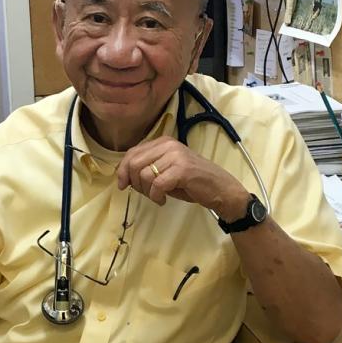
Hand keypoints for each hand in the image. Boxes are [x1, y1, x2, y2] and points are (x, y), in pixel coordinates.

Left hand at [117, 135, 249, 220]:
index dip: (122, 170)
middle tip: (146, 193)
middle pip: (134, 163)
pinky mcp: (182, 170)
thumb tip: (123, 176)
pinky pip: (157, 185)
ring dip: (147, 192)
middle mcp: (168, 145)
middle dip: (134, 183)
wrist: (219, 189)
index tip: (123, 185)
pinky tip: (163, 200)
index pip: (132, 153)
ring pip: (145, 175)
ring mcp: (176, 156)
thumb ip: (147, 168)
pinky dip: (156, 196)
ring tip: (157, 197)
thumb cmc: (191, 182)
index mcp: (163, 142)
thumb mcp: (165, 171)